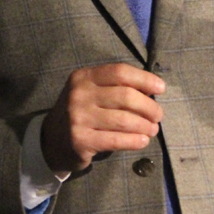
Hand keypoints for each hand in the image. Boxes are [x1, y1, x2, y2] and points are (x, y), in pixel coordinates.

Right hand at [40, 63, 164, 175]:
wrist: (52, 141)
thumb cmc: (82, 113)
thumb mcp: (92, 92)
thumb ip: (115, 87)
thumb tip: (152, 89)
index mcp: (84, 76)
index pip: (119, 72)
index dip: (144, 79)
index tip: (161, 88)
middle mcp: (79, 94)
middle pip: (125, 96)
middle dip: (148, 106)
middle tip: (158, 115)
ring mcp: (78, 117)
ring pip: (123, 120)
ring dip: (144, 126)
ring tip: (153, 129)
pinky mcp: (80, 140)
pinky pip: (115, 140)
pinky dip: (134, 141)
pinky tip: (142, 141)